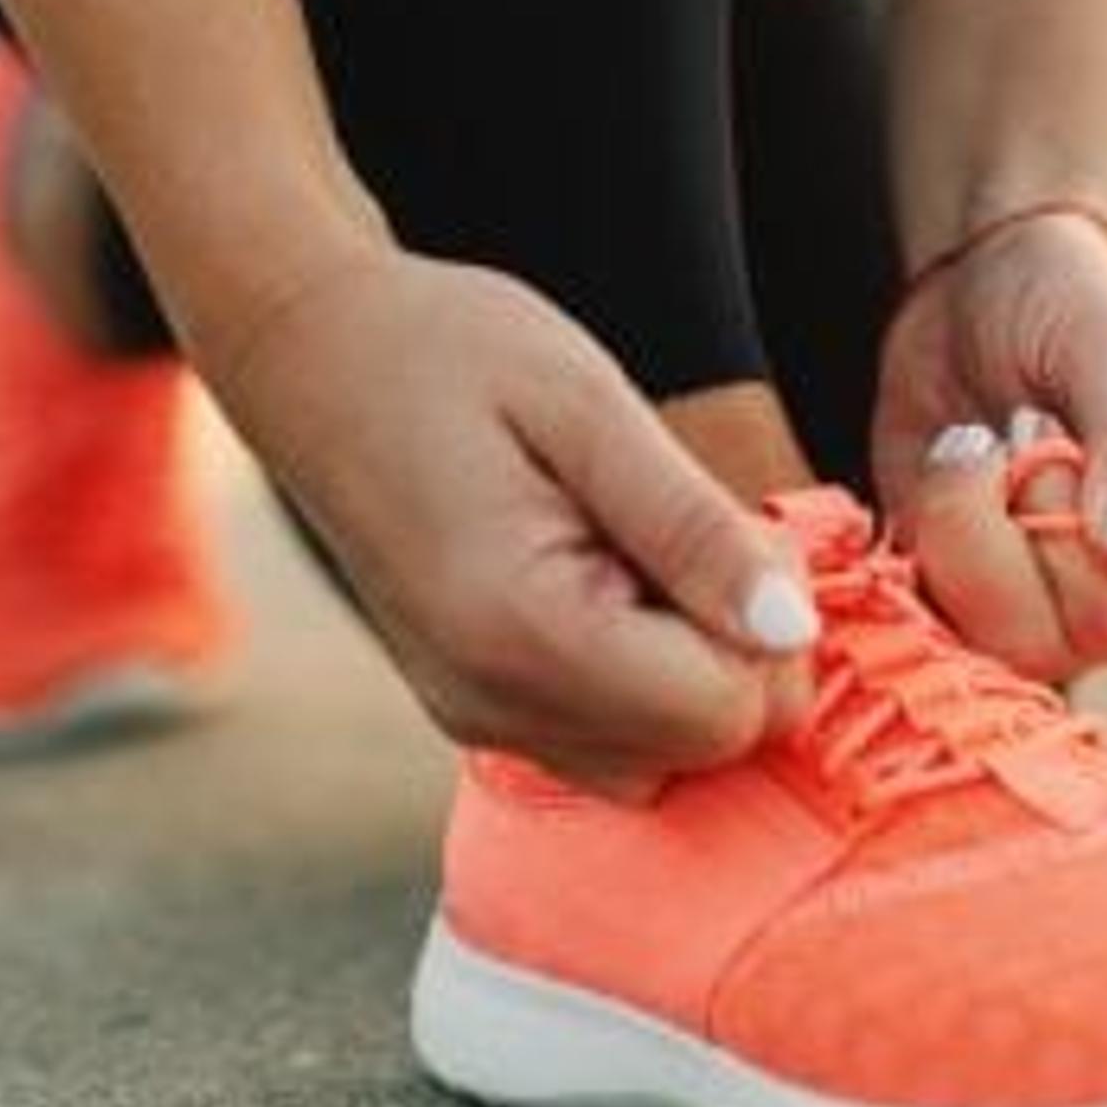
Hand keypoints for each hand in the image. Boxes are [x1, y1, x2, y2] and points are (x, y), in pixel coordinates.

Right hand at [201, 250, 815, 800]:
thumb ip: (693, 527)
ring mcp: (477, 718)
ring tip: (634, 545)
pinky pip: (611, 741)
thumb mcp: (588, 405)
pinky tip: (607, 578)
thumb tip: (795, 626)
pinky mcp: (475, 711)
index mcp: (523, 633)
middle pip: (706, 747)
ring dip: (690, 662)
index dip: (768, 625)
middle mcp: (493, 704)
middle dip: (735, 644)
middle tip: (682, 524)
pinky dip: (641, 676)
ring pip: (666, 756)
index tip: (725, 524)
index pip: (726, 713)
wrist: (311, 353)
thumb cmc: (447, 350)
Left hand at [869, 211, 1106, 682]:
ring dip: (940, 530)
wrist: (986, 281)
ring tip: (963, 447)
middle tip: (988, 439)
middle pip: (1036, 646)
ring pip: (966, 643)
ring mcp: (1034, 605)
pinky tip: (932, 475)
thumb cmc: (1071, 299)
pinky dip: (901, 549)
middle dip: (984, 533)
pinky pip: (912, 622)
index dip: (1058, 537)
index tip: (1041, 440)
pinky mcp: (954, 592)